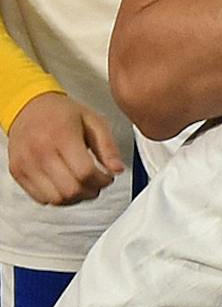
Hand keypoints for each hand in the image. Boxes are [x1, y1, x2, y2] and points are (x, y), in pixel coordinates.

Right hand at [7, 92, 122, 205]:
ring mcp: (26, 164)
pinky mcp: (17, 173)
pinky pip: (41, 198)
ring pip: (56, 199)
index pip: (85, 172)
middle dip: (91, 191)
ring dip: (76, 198)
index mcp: (62, 136)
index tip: (108, 177)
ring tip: (84, 186)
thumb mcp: (94, 121)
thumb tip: (117, 169)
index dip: (102, 180)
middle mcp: (40, 152)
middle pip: (71, 189)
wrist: (29, 108)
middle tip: (98, 183)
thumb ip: (108, 146)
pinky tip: (67, 185)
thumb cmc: (62, 113)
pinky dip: (58, 198)